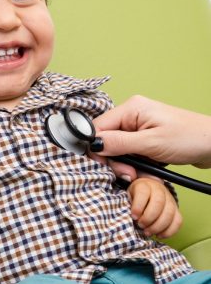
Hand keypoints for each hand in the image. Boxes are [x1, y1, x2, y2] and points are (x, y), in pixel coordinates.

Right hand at [92, 95, 210, 168]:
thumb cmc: (189, 138)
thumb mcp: (151, 143)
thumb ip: (119, 143)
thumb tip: (94, 144)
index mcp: (131, 108)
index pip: (98, 128)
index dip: (98, 150)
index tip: (109, 167)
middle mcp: (132, 115)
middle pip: (106, 141)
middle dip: (116, 161)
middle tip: (130, 174)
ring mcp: (138, 127)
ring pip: (118, 151)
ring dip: (127, 166)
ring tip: (142, 175)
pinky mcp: (145, 138)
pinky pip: (130, 154)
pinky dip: (136, 166)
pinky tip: (148, 172)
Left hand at [128, 177, 182, 238]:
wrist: (146, 195)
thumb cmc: (134, 197)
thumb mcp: (126, 193)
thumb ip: (123, 185)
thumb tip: (127, 177)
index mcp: (144, 185)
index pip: (143, 192)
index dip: (138, 206)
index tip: (134, 216)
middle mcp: (159, 190)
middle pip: (158, 203)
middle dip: (149, 218)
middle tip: (140, 225)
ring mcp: (170, 200)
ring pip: (169, 213)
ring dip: (158, 226)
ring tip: (147, 232)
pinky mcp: (176, 210)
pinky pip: (178, 221)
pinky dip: (169, 231)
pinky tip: (159, 235)